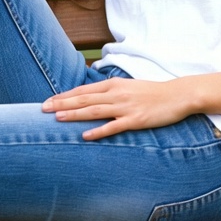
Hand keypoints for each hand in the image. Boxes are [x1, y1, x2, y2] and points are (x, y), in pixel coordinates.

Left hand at [42, 77, 194, 139]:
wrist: (178, 95)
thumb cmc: (153, 92)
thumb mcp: (128, 87)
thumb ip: (110, 91)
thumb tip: (92, 97)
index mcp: (114, 85)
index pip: (83, 91)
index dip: (64, 96)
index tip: (47, 101)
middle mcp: (117, 94)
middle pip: (84, 99)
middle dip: (62, 104)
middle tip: (43, 109)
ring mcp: (126, 107)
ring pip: (95, 111)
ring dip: (75, 114)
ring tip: (57, 118)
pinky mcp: (136, 120)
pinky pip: (113, 126)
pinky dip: (98, 131)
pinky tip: (85, 135)